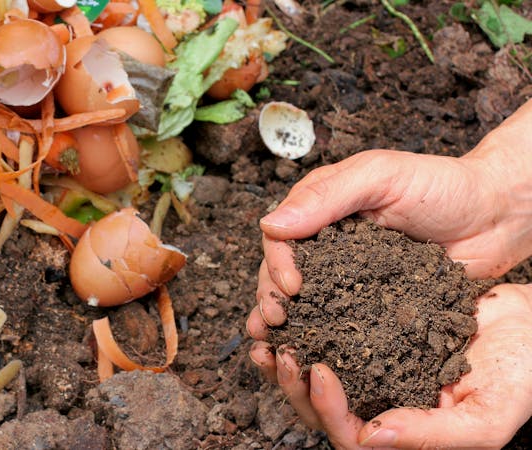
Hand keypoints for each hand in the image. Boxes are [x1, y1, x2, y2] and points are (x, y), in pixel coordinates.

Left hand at [249, 284, 531, 448]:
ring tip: (268, 334)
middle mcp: (381, 407)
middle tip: (280, 351)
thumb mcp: (488, 414)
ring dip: (288, 360)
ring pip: (316, 378)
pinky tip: (290, 309)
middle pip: (321, 411)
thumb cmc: (521, 373)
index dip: (328, 410)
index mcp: (404, 433)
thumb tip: (369, 439)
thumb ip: (433, 434)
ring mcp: (373, 373)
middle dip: (294, 385)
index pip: (351, 437)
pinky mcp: (369, 339)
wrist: (531, 322)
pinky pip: (328, 338)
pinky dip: (306, 326)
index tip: (318, 370)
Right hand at [250, 97, 531, 330]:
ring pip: (305, 301)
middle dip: (272, 297)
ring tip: (277, 346)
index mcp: (321, 209)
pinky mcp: (372, 304)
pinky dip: (323, 338)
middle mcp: (328, 244)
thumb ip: (327, 196)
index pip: (280, 237)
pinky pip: (341, 321)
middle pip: (282, 272)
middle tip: (276, 322)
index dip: (276, 263)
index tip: (291, 286)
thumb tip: (270, 225)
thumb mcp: (381, 176)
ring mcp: (348, 276)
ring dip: (288, 323)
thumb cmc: (443, 185)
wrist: (497, 216)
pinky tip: (311, 356)